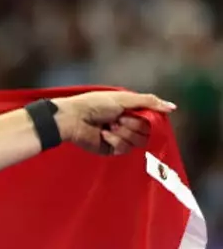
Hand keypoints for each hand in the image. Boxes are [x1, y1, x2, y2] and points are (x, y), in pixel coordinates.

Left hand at [55, 90, 175, 156]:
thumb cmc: (96, 104)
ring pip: (137, 142)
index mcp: (131, 111)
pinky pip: (124, 149)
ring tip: (109, 125)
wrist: (74, 118)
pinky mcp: (111, 150)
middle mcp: (128, 125)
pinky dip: (114, 140)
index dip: (149, 119)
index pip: (152, 120)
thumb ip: (150, 102)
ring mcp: (120, 138)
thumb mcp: (125, 98)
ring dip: (123, 132)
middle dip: (133, 124)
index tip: (142, 115)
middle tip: (118, 118)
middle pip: (146, 132)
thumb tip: (173, 107)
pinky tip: (103, 134)